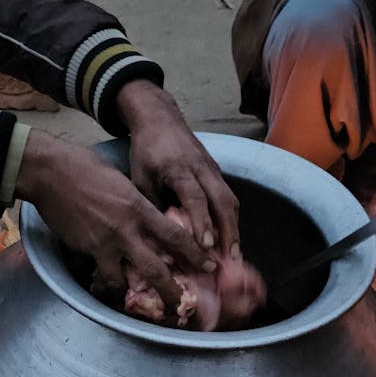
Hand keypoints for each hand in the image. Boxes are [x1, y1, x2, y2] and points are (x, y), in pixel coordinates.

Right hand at [18, 130, 213, 308]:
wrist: (53, 173)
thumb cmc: (86, 169)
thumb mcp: (123, 184)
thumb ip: (137, 204)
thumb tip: (147, 218)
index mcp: (141, 207)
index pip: (175, 235)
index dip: (194, 254)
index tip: (208, 265)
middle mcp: (128, 228)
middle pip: (158, 267)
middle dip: (174, 290)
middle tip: (184, 303)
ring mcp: (107, 242)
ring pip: (130, 279)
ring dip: (140, 295)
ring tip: (148, 308)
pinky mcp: (88, 250)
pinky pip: (105, 276)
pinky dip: (111, 286)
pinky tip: (115, 292)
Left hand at [115, 82, 239, 255]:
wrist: (159, 119)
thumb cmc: (146, 152)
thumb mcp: (141, 179)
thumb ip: (153, 206)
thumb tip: (161, 240)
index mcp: (178, 169)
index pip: (195, 198)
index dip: (202, 222)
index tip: (207, 245)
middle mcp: (201, 168)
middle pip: (222, 200)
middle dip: (229, 230)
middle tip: (231, 257)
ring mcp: (212, 168)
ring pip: (230, 199)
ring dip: (234, 227)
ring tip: (234, 253)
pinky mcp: (216, 171)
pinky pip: (228, 196)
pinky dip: (230, 217)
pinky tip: (229, 237)